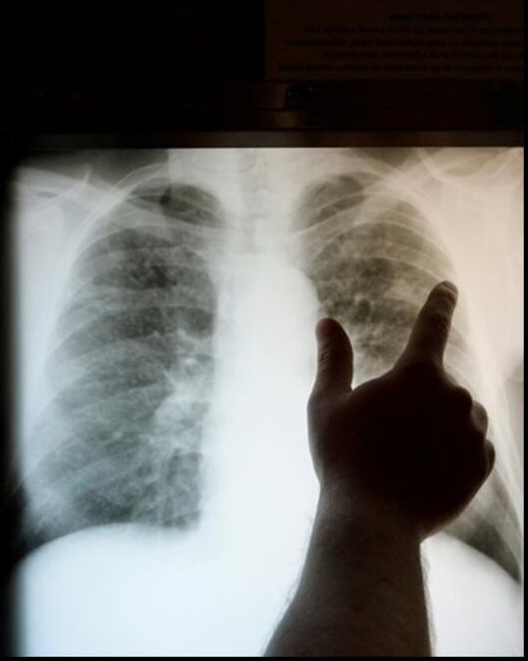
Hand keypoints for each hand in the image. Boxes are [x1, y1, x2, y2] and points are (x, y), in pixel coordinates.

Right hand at [307, 281, 494, 539]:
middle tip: (381, 434)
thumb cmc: (343, 458)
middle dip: (414, 399)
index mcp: (417, 374)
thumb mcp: (326, 404)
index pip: (431, 327)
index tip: (448, 288)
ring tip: (399, 458)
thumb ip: (332, 359)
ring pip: (457, 414)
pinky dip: (449, 452)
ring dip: (435, 424)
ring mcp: (473, 431)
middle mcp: (455, 396)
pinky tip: (421, 472)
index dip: (439, 304)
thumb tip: (327, 322)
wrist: (374, 520)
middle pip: (436, 384)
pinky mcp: (482, 464)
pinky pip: (469, 446)